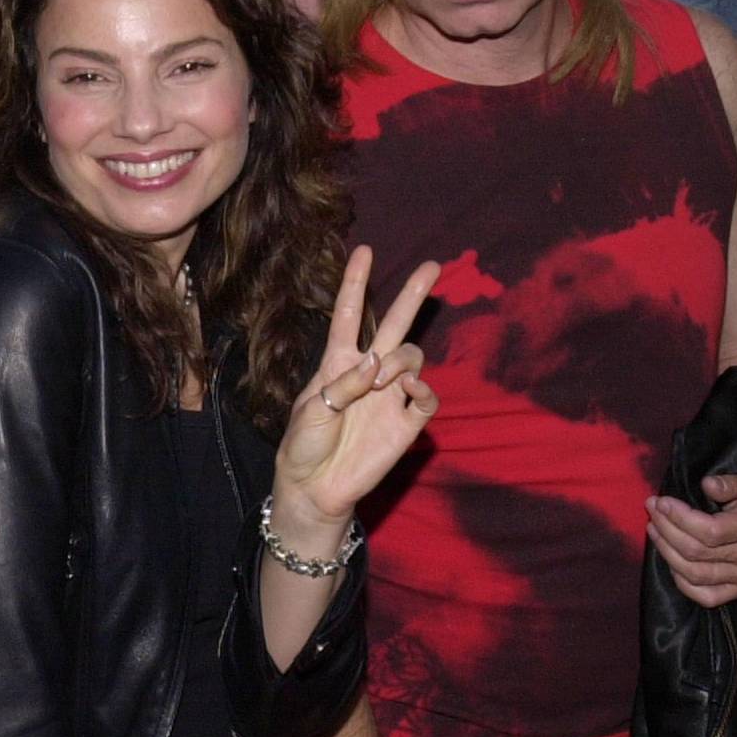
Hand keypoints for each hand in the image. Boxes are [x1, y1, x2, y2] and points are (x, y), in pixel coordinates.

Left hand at [272, 247, 441, 541]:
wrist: (316, 486)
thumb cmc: (304, 444)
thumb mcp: (313, 410)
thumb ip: (345, 385)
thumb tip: (378, 362)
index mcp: (338, 362)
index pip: (350, 315)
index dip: (356, 283)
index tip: (365, 250)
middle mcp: (369, 372)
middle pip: (396, 325)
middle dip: (414, 295)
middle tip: (433, 265)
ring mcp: (390, 395)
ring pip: (412, 356)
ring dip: (402, 359)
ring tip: (382, 381)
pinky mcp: (407, 421)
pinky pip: (426, 396)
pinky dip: (422, 387)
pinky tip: (409, 389)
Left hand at [647, 474, 736, 607]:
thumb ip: (728, 484)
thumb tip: (707, 484)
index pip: (709, 531)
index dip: (679, 518)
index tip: (661, 502)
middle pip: (696, 551)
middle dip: (665, 529)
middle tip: (652, 509)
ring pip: (695, 573)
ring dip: (667, 552)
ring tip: (654, 530)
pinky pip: (707, 596)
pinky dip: (683, 583)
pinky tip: (671, 562)